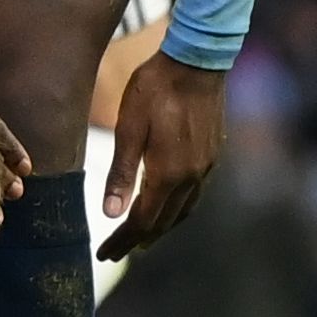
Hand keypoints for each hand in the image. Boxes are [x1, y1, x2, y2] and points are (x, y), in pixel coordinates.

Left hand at [97, 53, 226, 261]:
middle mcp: (191, 177)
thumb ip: (121, 172)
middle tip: (116, 251)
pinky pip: (193, 194)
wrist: (198, 62)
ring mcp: (206, 167)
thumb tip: (111, 213)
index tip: (104, 254)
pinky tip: (167, 204)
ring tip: (140, 236)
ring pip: (182, 211)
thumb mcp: (129, 127)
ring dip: (160, 227)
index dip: (123, 240)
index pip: (143, 221)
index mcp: (168, 174)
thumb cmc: (155, 89)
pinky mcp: (212, 155)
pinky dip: (176, 209)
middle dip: (138, 239)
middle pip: (164, 221)